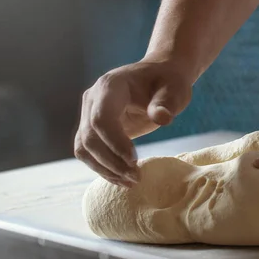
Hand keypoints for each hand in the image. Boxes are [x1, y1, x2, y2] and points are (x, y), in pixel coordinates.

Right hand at [74, 57, 192, 186]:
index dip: (114, 142)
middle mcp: (92, 99)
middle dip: (111, 161)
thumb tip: (161, 118)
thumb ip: (167, 103)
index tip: (134, 160)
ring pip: (84, 148)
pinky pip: (89, 152)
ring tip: (130, 182)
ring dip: (104, 169)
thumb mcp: (174, 89)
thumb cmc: (168, 82)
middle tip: (136, 177)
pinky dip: (103, 167)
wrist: (159, 76)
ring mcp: (89, 113)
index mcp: (110, 86)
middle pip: (89, 137)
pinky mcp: (92, 128)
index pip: (101, 118)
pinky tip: (122, 178)